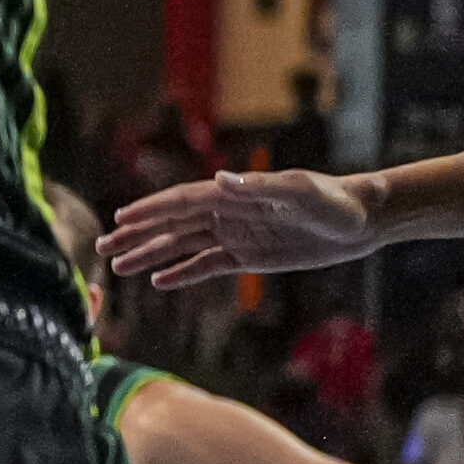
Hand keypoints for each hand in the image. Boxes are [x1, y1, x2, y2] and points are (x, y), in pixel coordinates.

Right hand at [101, 169, 376, 287]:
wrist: (361, 220)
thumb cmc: (332, 199)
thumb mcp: (300, 191)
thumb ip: (259, 187)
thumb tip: (218, 181)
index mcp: (230, 194)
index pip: (180, 202)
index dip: (148, 210)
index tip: (119, 218)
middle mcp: (224, 213)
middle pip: (170, 225)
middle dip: (136, 235)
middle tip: (102, 248)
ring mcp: (233, 235)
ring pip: (181, 246)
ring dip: (150, 255)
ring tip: (119, 267)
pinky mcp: (248, 257)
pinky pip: (206, 266)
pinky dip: (181, 273)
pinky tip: (159, 281)